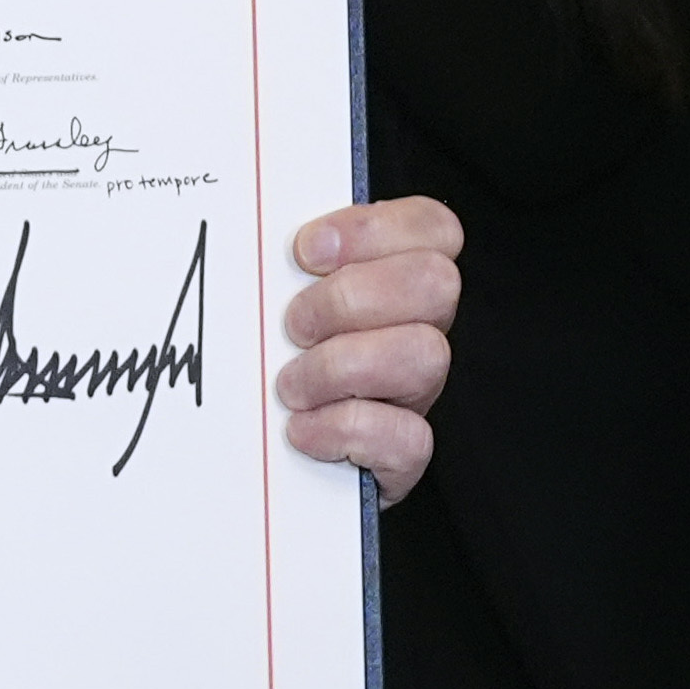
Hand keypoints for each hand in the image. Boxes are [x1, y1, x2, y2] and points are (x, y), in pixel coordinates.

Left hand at [277, 196, 459, 502]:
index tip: (306, 251)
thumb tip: (253, 228)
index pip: (432, 227)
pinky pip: (408, 437)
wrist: (258, 461)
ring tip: (289, 385)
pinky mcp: (404, 454)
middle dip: (351, 298)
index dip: (374, 228)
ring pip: (426, 355)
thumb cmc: (264, 359)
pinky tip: (302, 430)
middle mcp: (418, 329)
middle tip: (293, 326)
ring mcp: (416, 393)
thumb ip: (278, 262)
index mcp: (394, 278)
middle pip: (436, 283)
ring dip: (342, 366)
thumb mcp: (268, 299)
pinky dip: (345, 430)